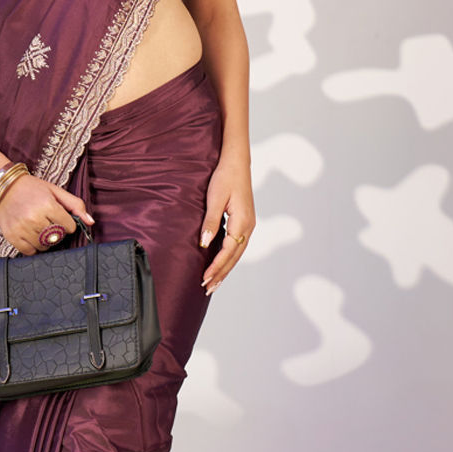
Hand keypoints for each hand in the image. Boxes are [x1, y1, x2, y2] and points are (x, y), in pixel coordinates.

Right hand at [0, 174, 93, 253]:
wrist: (4, 188)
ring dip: (45, 240)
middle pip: (57, 237)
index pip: (69, 227)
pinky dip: (33, 246)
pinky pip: (29, 251)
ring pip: (44, 246)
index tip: (59, 217)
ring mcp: (21, 228)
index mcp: (47, 205)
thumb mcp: (56, 191)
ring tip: (39, 227)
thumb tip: (90, 222)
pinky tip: (30, 235)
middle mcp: (34, 218)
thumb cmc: (33, 189)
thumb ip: (75, 205)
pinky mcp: (12, 236)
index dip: (67, 223)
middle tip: (48, 221)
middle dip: (56, 231)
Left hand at [199, 157, 254, 294]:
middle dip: (221, 274)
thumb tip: (205, 244)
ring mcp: (248, 225)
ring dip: (225, 269)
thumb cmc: (225, 177)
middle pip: (234, 257)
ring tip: (213, 283)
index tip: (204, 278)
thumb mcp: (215, 199)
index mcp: (242, 222)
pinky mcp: (244, 222)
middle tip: (207, 289)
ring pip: (237, 253)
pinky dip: (228, 258)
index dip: (216, 266)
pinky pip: (237, 246)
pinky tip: (221, 264)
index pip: (228, 251)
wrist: (237, 162)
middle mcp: (248, 226)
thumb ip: (211, 222)